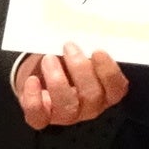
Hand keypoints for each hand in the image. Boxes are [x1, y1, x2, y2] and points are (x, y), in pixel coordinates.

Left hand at [13, 44, 129, 129]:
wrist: (40, 72)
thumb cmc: (66, 60)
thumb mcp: (80, 51)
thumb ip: (87, 45)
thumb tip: (86, 29)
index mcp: (105, 90)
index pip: (117, 88)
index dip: (109, 72)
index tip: (97, 51)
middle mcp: (89, 106)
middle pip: (92, 96)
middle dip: (80, 68)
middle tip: (68, 46)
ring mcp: (66, 115)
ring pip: (67, 107)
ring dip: (58, 80)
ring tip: (48, 58)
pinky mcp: (43, 118)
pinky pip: (39, 117)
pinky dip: (34, 99)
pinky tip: (32, 81)